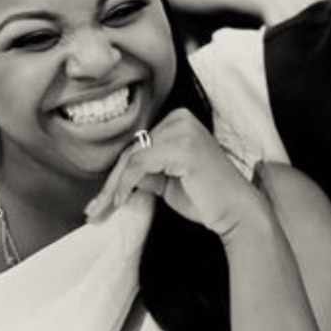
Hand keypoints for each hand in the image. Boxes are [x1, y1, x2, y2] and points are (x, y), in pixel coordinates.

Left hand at [85, 108, 266, 239]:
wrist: (236, 211)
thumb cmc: (206, 197)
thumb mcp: (167, 181)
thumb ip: (145, 172)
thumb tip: (115, 177)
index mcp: (178, 120)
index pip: (137, 146)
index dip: (116, 175)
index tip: (100, 201)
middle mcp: (180, 118)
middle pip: (131, 150)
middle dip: (110, 183)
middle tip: (93, 210)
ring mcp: (182, 130)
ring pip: (131, 158)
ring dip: (112, 187)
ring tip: (101, 211)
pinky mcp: (181, 147)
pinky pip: (140, 164)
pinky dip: (125, 185)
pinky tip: (119, 202)